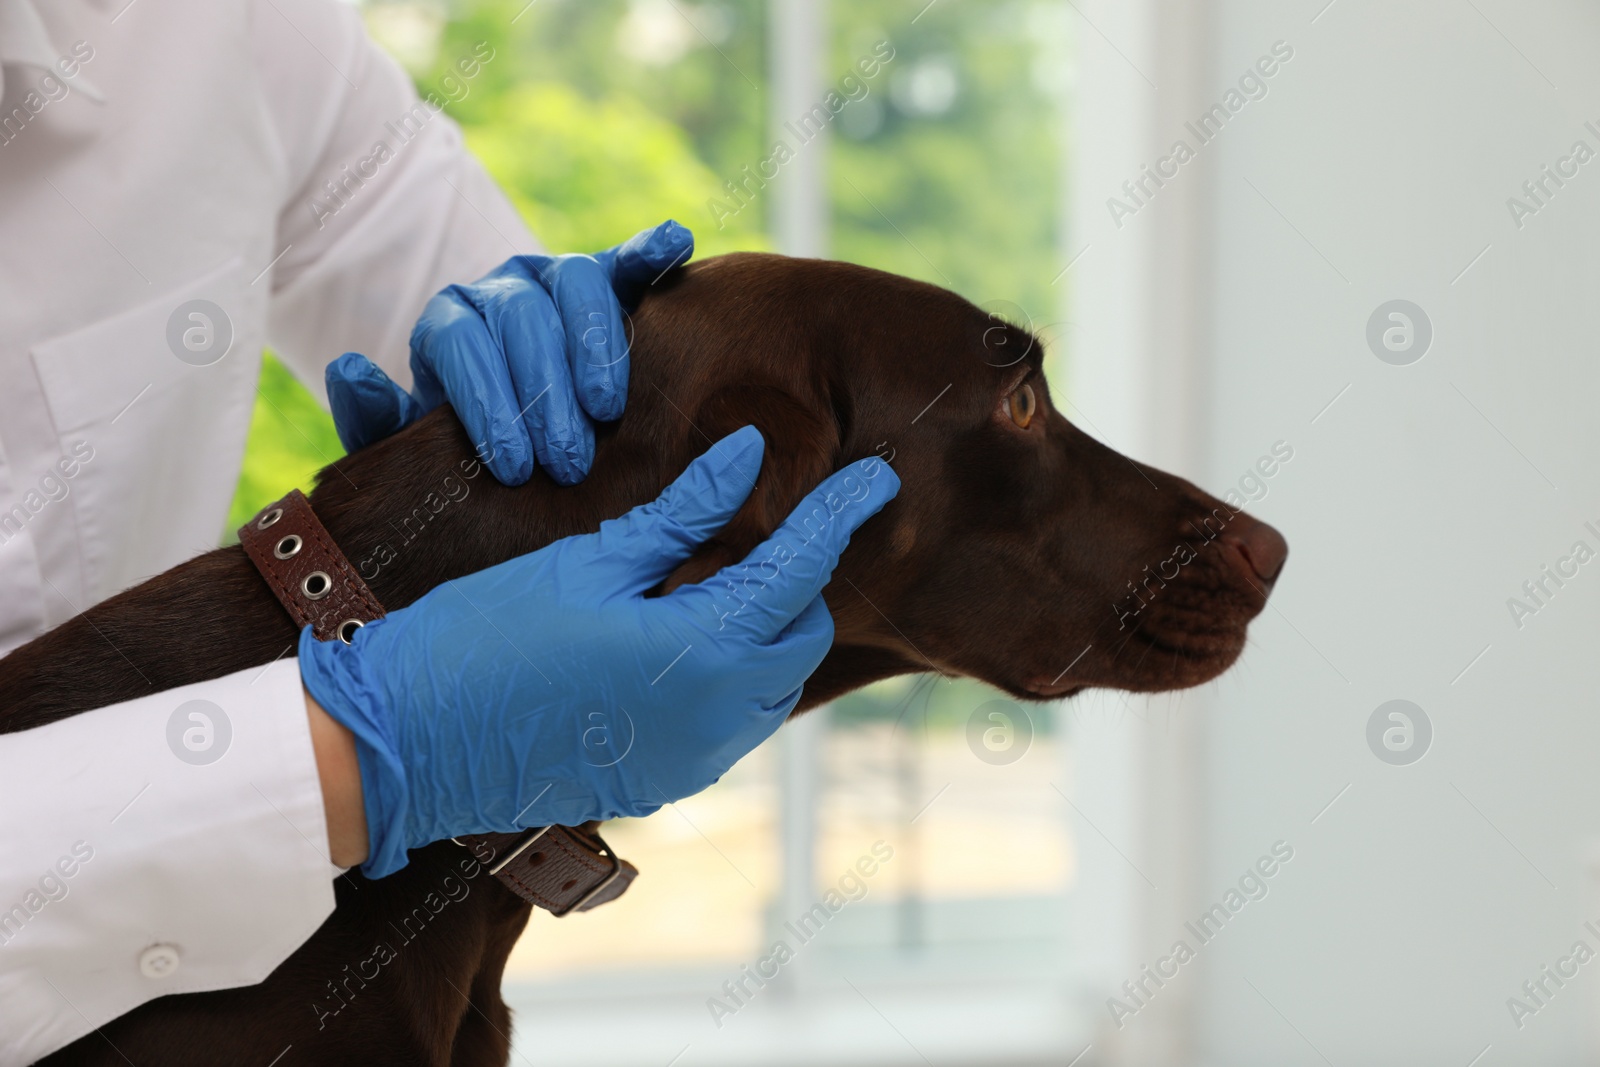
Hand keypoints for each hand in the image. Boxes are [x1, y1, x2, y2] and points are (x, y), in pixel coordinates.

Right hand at [297, 427, 900, 877]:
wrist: (408, 746)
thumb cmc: (485, 638)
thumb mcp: (589, 562)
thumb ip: (681, 515)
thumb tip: (749, 457)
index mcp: (701, 651)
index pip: (801, 569)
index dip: (841, 514)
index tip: (877, 476)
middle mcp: (717, 717)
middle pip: (802, 634)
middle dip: (802, 580)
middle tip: (767, 529)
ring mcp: (696, 759)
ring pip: (776, 684)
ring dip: (767, 631)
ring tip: (716, 579)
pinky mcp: (669, 781)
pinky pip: (735, 721)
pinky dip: (732, 674)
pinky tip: (682, 635)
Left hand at [325, 220, 692, 485]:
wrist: (515, 434)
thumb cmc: (464, 446)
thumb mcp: (412, 444)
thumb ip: (376, 418)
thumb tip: (350, 367)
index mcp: (449, 322)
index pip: (461, 343)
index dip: (485, 403)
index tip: (511, 467)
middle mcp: (501, 288)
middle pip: (521, 318)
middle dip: (544, 394)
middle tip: (566, 462)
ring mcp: (555, 278)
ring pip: (575, 285)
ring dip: (595, 347)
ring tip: (608, 411)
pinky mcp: (607, 278)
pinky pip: (627, 259)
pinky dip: (650, 248)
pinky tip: (675, 248)